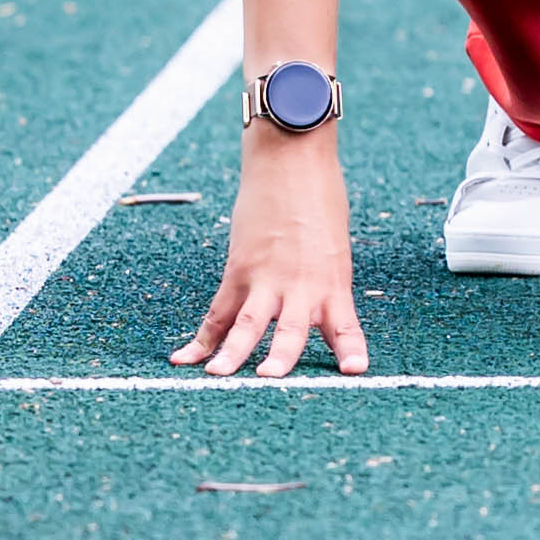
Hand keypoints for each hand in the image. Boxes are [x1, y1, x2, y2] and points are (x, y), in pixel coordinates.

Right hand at [180, 140, 370, 377]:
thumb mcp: (333, 248)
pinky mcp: (238, 269)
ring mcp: (266, 278)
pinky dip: (201, 338)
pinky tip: (183, 359)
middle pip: (291, 329)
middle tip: (269, 378)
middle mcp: (301, 285)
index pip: (345, 325)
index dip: (350, 349)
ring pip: (247, 323)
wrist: (291, 161)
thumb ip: (322, 284)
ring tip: (218, 376)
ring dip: (231, 352)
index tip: (356, 371)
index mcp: (333, 282)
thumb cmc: (320, 201)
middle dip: (281, 357)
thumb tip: (312, 315)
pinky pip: (217, 311)